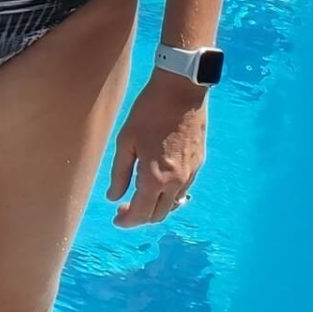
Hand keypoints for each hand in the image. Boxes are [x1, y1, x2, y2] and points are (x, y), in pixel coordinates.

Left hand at [107, 74, 207, 227]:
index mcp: (155, 177)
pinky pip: (183, 189)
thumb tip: (113, 197)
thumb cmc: (148, 111)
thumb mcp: (125, 141)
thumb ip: (119, 173)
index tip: (116, 219)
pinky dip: (169, 195)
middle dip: (140, 217)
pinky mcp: (198, 163)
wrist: (181, 90)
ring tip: (140, 197)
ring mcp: (191, 173)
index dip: (127, 221)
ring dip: (156, 207)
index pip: (141, 214)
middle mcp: (176, 181)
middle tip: (124, 208)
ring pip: (173, 204)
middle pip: (158, 214)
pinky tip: (159, 184)